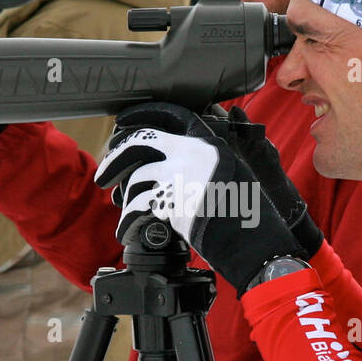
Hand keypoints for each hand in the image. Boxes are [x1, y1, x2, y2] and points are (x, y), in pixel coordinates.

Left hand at [93, 102, 304, 292]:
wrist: (256, 245)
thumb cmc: (251, 216)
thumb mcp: (238, 174)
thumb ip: (208, 160)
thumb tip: (177, 159)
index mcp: (211, 143)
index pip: (169, 115)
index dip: (141, 116)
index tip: (123, 121)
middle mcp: (194, 154)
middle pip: (140, 143)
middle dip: (115, 159)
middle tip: (105, 176)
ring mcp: (181, 177)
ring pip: (135, 179)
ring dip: (125, 200)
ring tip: (125, 217)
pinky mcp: (172, 204)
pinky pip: (138, 208)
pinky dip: (128, 222)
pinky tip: (129, 232)